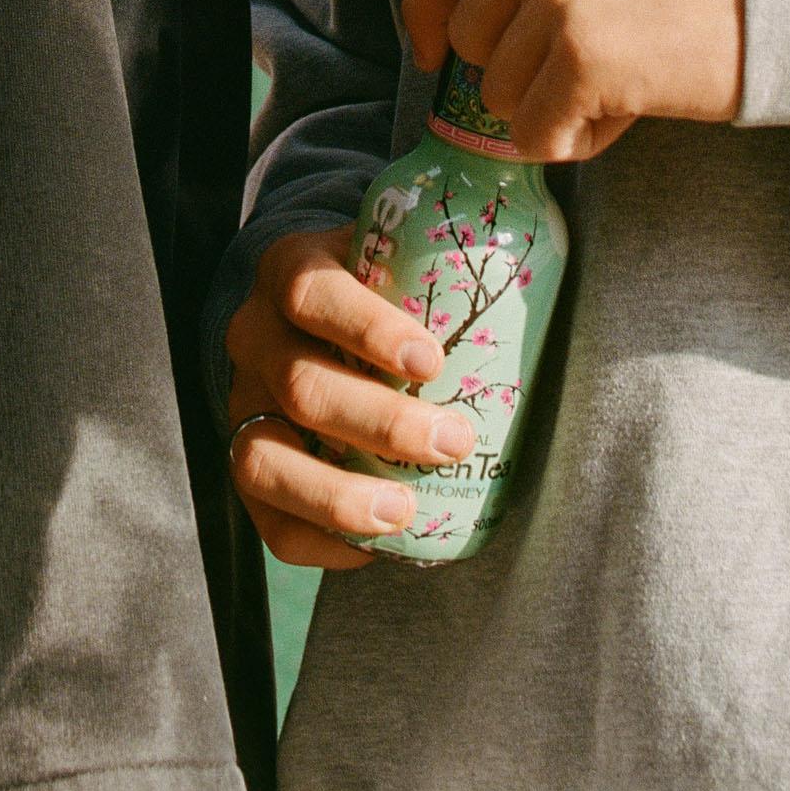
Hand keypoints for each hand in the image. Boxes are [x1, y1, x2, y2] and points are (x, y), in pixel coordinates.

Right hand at [223, 225, 477, 568]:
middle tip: (453, 440)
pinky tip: (372, 546)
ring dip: (337, 494)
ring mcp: (243, 403)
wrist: (314, 308)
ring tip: (404, 512)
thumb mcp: (401, 247)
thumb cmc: (385, 284)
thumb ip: (451, 249)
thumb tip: (546, 245)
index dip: (367, 328)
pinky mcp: (245, 463)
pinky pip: (264, 518)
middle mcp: (255, 336)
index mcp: (291, 270)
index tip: (432, 360)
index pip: (311, 293)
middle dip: (381, 423)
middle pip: (300, 384)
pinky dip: (317, 539)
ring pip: (261, 458)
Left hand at [401, 0, 747, 160]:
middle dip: (511, 73)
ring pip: (498, 92)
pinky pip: (534, 133)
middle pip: (467, 33)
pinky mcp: (586, 54)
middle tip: (580, 75)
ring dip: (550, 109)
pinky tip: (625, 115)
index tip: (435, 52)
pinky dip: (574, 142)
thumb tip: (465, 27)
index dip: (423, 7)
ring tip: (616, 87)